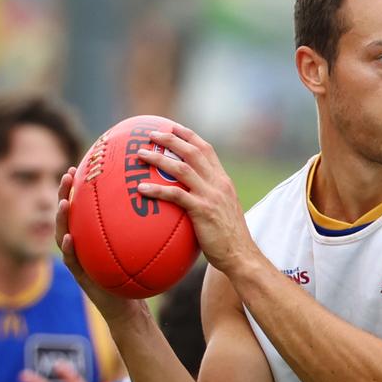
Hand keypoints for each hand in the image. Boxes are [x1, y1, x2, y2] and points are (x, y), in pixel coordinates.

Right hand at [56, 168, 147, 324]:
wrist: (131, 304)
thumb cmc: (139, 272)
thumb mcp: (147, 245)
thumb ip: (151, 225)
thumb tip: (173, 197)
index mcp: (98, 231)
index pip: (92, 204)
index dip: (90, 184)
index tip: (91, 161)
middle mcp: (86, 241)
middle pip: (73, 213)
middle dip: (67, 193)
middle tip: (70, 174)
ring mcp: (80, 258)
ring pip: (65, 233)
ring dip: (62, 217)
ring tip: (64, 202)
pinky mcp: (81, 275)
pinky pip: (72, 260)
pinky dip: (70, 249)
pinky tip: (70, 238)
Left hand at [135, 125, 260, 274]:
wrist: (241, 254)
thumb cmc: (229, 238)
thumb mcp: (223, 211)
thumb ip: (209, 199)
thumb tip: (187, 197)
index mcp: (223, 181)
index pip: (207, 150)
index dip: (189, 136)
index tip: (173, 127)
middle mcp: (218, 183)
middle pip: (193, 152)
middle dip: (171, 139)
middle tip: (151, 134)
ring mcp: (211, 196)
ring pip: (182, 169)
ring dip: (160, 158)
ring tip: (140, 154)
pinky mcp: (203, 210)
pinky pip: (176, 195)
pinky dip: (157, 189)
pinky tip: (141, 188)